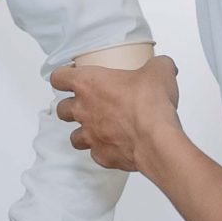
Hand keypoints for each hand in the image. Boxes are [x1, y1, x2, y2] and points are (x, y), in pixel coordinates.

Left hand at [51, 56, 182, 173]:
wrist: (156, 139)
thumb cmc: (149, 103)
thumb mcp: (159, 71)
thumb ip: (158, 64)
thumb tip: (163, 65)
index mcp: (88, 84)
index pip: (58, 77)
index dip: (63, 76)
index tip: (73, 75)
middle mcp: (83, 110)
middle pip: (61, 109)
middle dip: (71, 106)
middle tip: (88, 103)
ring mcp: (90, 136)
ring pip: (74, 136)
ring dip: (84, 131)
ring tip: (100, 128)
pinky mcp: (101, 156)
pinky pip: (96, 153)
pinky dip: (103, 149)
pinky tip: (117, 145)